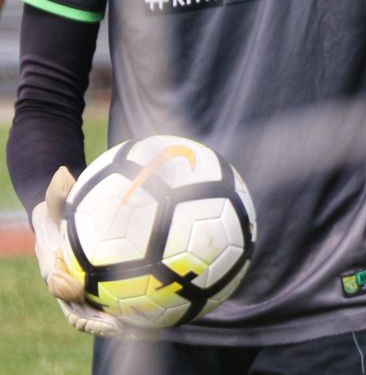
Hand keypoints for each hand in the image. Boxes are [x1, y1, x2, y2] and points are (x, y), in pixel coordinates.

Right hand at [32, 167, 140, 337]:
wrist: (66, 222)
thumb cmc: (61, 211)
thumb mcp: (56, 202)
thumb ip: (59, 191)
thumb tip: (63, 171)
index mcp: (56, 270)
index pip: (59, 290)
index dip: (69, 297)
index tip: (81, 297)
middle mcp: (72, 287)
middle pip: (83, 314)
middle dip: (100, 324)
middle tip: (120, 328)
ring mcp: (90, 292)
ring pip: (105, 314)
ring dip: (125, 325)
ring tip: (150, 330)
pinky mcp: (108, 291)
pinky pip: (125, 302)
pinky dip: (144, 307)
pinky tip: (173, 303)